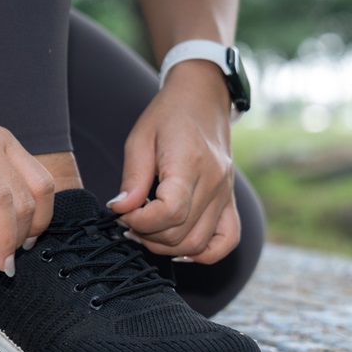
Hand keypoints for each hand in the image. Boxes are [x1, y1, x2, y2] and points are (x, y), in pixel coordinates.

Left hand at [108, 60, 239, 263]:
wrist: (203, 99)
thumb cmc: (168, 115)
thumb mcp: (140, 138)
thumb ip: (132, 178)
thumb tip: (121, 210)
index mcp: (190, 163)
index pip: (170, 212)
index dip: (141, 222)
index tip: (122, 214)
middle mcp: (214, 182)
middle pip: (182, 233)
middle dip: (147, 235)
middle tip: (128, 221)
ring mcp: (226, 194)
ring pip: (199, 244)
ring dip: (167, 247)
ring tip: (146, 231)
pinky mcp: (230, 201)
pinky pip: (226, 241)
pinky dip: (203, 253)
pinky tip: (179, 244)